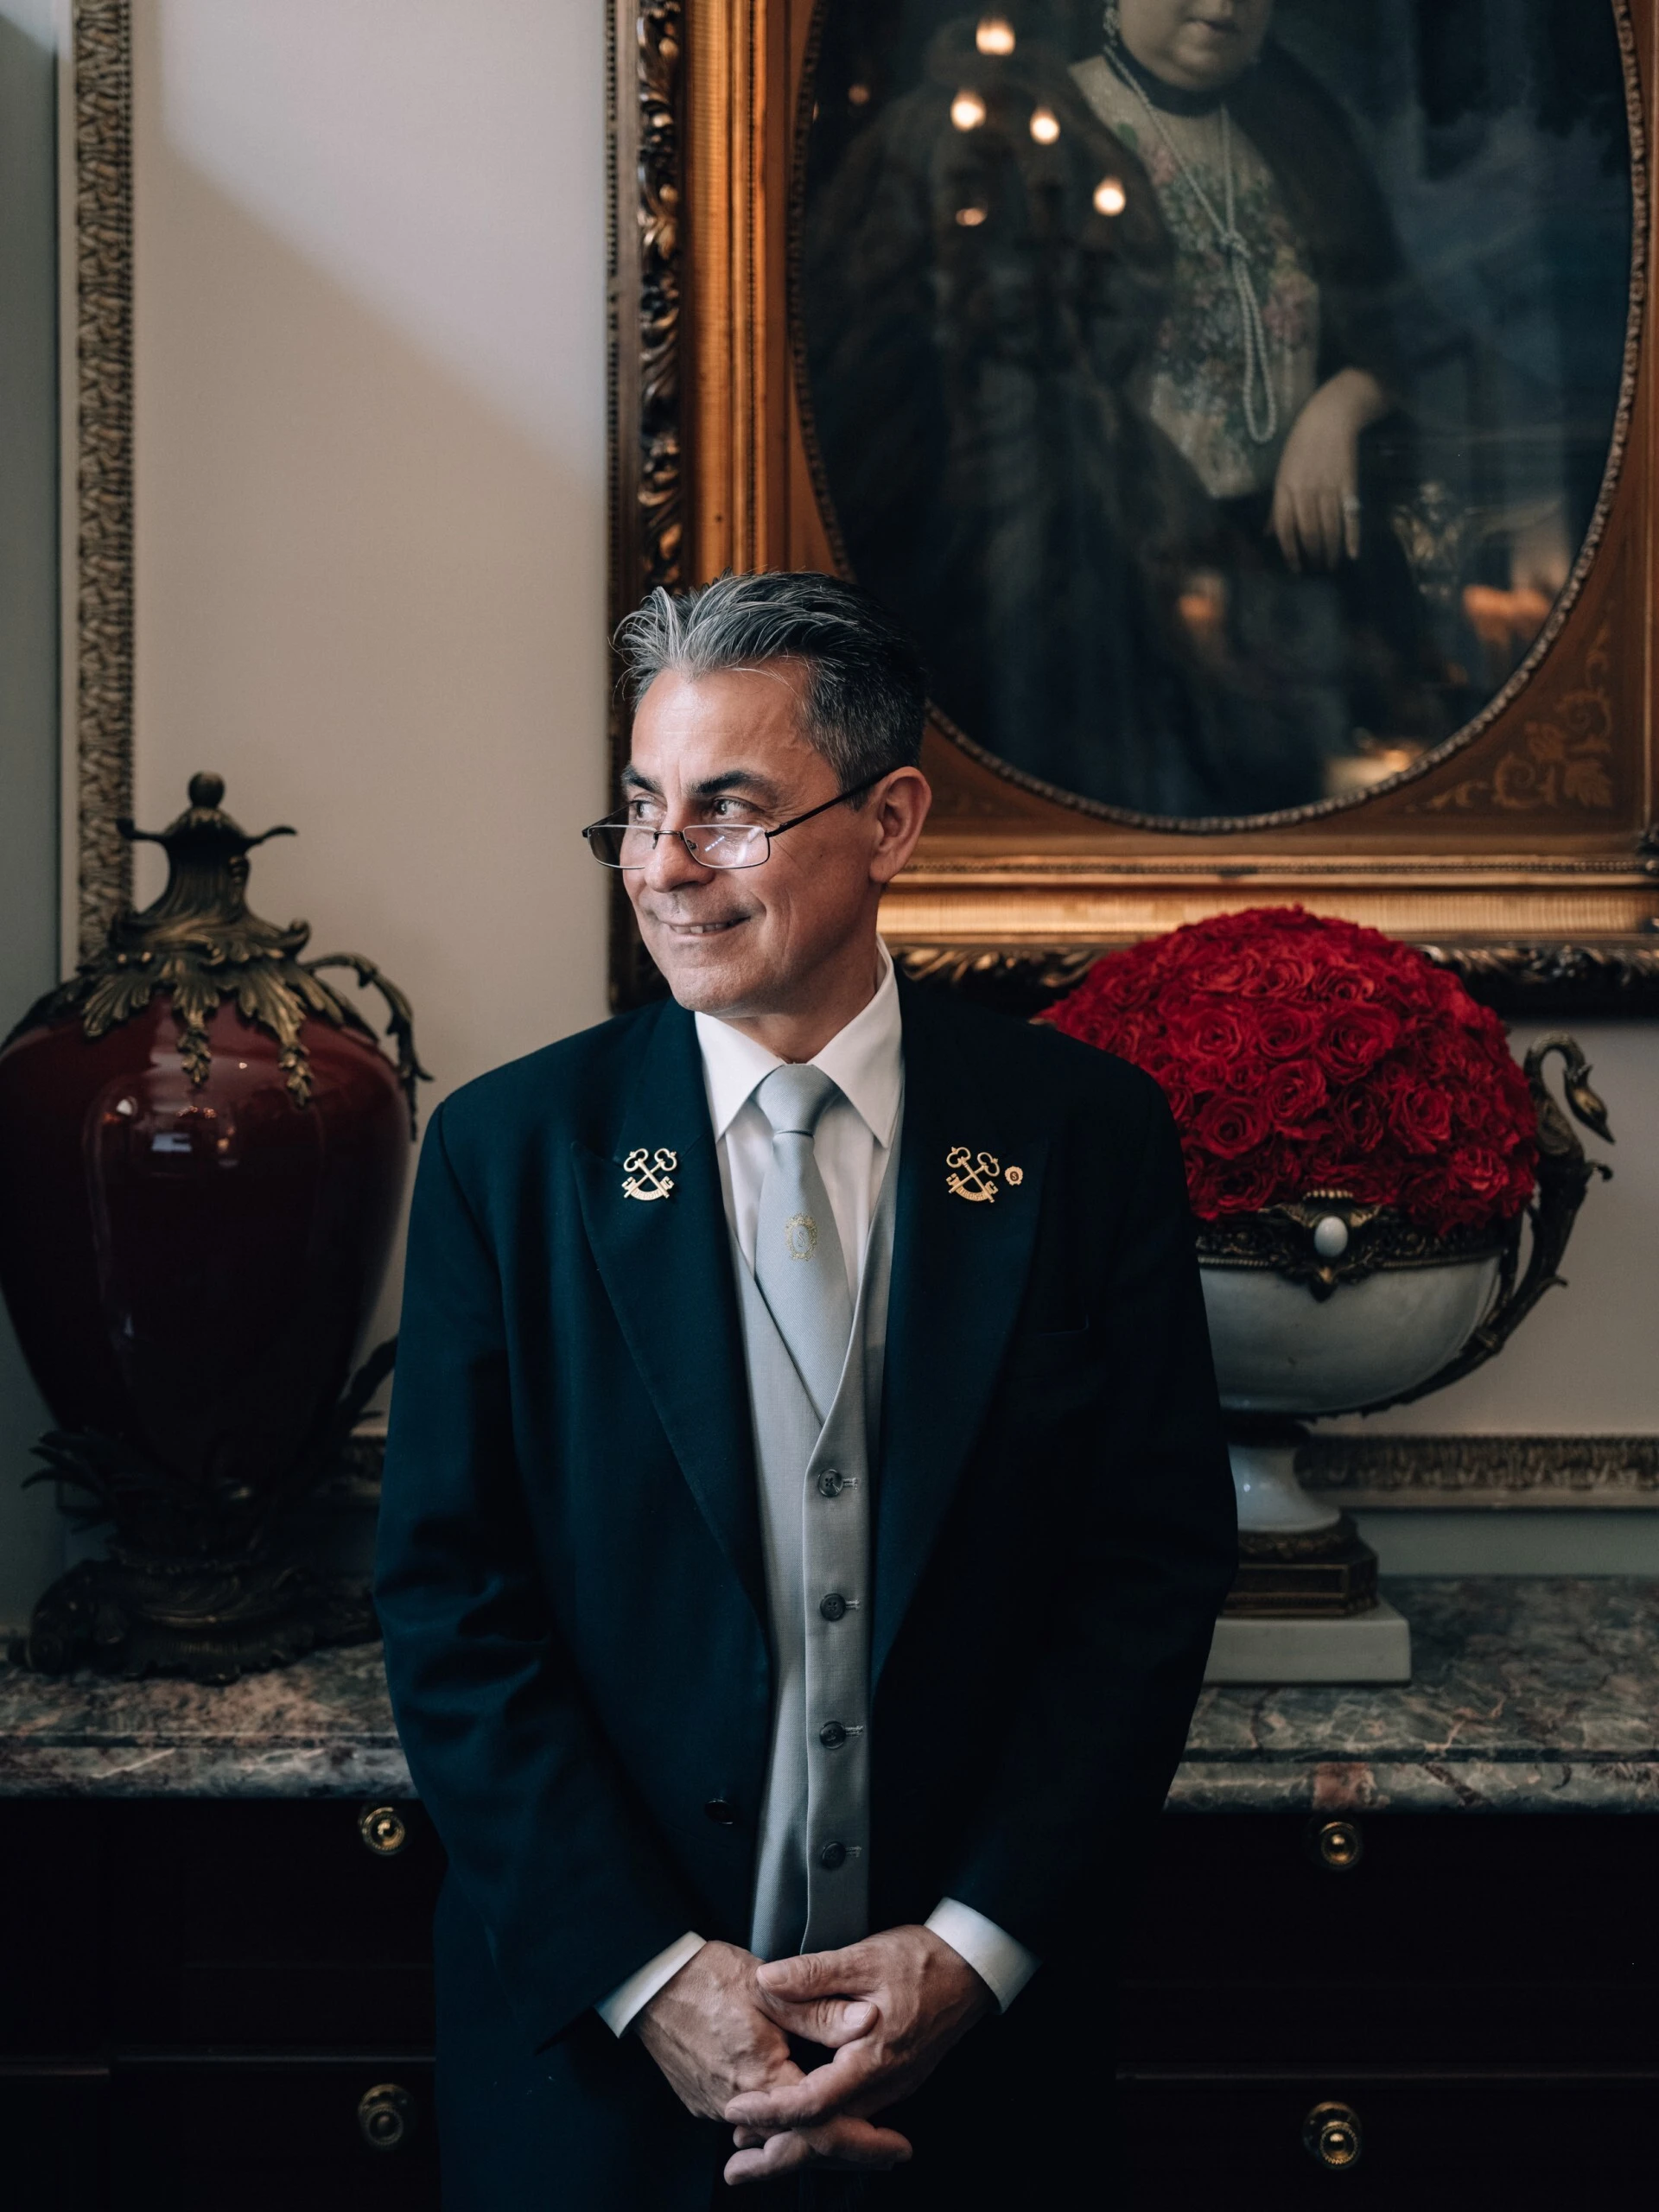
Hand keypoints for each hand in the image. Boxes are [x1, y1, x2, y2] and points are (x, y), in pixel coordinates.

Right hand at [634, 1940, 910, 2184]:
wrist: (649, 1980)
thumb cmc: (705, 1977)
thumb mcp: (770, 1988)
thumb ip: (820, 2009)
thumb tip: (867, 2023)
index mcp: (762, 2078)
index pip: (824, 2125)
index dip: (866, 2142)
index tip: (896, 2148)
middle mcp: (737, 2104)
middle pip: (801, 2143)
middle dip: (848, 2152)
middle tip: (887, 2154)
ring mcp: (715, 2106)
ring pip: (774, 2137)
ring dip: (814, 2139)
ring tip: (853, 2139)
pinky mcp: (701, 2099)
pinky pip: (748, 2125)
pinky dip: (778, 2126)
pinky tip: (796, 2118)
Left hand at [721, 1926, 993, 2182]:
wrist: (971, 1968)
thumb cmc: (922, 1961)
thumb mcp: (864, 1957)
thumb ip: (813, 1973)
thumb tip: (767, 1980)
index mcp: (871, 2059)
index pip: (815, 2102)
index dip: (773, 2110)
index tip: (737, 2109)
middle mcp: (883, 2085)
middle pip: (825, 2136)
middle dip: (777, 2155)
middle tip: (735, 2168)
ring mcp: (892, 2087)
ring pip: (838, 2132)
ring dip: (796, 2145)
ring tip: (753, 2152)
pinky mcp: (895, 2081)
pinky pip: (853, 2120)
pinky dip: (820, 2129)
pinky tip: (800, 2125)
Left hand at [1269, 368, 1388, 570]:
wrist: (1330, 418)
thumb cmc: (1301, 446)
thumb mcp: (1282, 473)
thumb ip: (1277, 507)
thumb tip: (1267, 533)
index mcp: (1285, 489)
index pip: (1285, 528)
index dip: (1290, 551)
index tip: (1295, 568)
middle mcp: (1305, 491)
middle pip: (1309, 531)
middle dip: (1312, 554)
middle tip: (1316, 568)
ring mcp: (1328, 488)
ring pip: (1329, 527)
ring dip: (1330, 550)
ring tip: (1330, 565)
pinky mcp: (1348, 484)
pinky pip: (1350, 515)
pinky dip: (1352, 536)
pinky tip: (1352, 553)